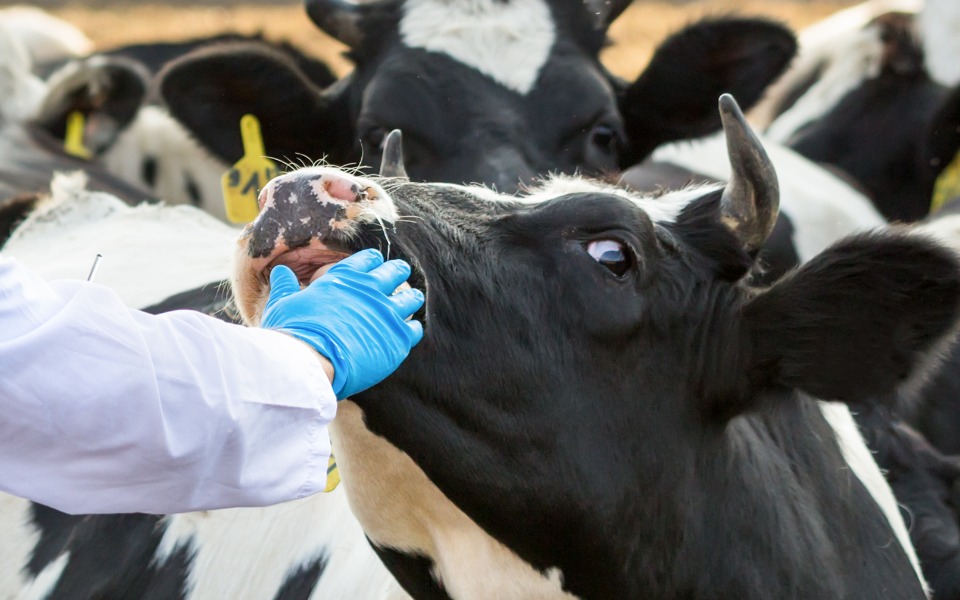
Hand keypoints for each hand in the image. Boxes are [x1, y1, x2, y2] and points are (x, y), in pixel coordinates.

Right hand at [261, 249, 424, 399]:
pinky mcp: (397, 339)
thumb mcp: (283, 304)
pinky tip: (407, 331)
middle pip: (395, 272)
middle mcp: (370, 290)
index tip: (376, 265)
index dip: (374, 261)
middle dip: (398, 272)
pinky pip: (415, 328)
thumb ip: (285, 286)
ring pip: (411, 297)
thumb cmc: (293, 333)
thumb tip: (280, 271)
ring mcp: (386, 313)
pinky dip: (412, 328)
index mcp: (345, 278)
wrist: (309, 362)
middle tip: (400, 275)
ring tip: (410, 300)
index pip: (369, 259)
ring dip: (411, 298)